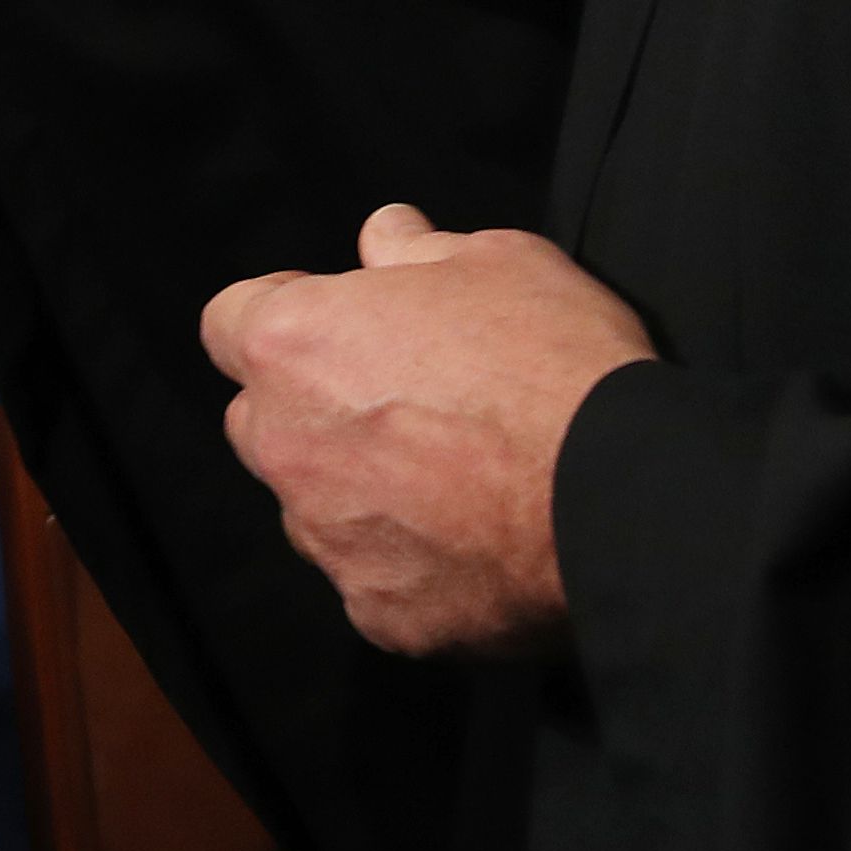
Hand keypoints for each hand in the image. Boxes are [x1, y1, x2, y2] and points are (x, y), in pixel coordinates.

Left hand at [200, 204, 652, 657]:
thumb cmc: (551, 357)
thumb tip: (383, 236)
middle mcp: (286, 447)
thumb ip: (415, 249)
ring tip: (448, 478)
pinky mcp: (377, 615)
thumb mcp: (494, 260)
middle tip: (401, 399)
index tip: (343, 321)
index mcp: (293, 345)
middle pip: (261, 420)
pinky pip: (372, 578)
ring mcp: (327, 541)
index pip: (229, 322)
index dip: (285, 314)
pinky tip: (473, 541)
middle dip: (309, 407)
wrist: (621, 497)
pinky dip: (407, 562)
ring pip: (313, 507)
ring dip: (355, 488)